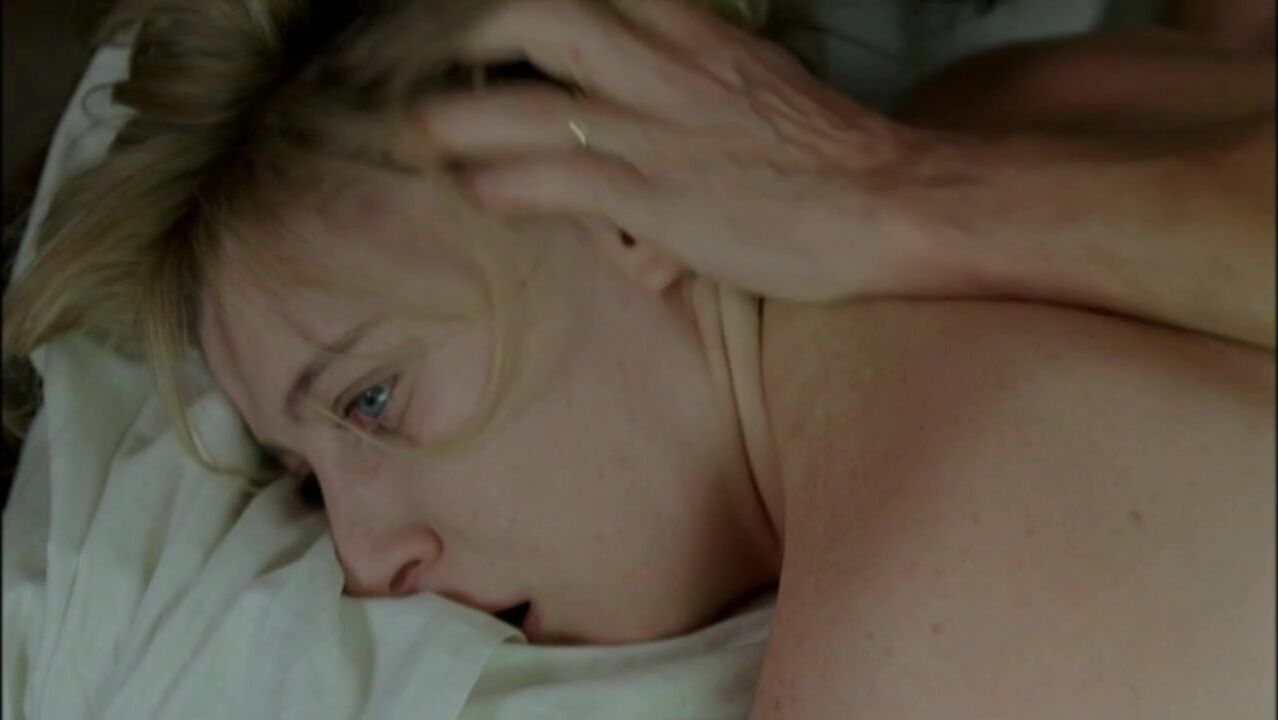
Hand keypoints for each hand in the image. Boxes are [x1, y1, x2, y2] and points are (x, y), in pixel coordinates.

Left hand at [395, 0, 930, 301]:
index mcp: (686, 28)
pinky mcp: (660, 194)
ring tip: (407, 136)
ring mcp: (657, 128)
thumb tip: (622, 90)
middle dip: (461, 37)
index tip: (461, 18)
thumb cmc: (818, 150)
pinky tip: (471, 189)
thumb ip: (679, 70)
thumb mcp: (745, 81)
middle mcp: (661, 63)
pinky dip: (502, 183)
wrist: (886, 201)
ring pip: (528, 104)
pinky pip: (558, 179)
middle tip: (412, 64)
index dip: (512, 3)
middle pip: (535, 16)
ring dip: (453, 119)